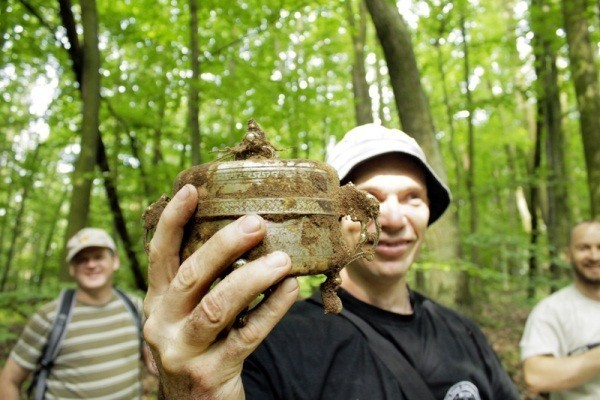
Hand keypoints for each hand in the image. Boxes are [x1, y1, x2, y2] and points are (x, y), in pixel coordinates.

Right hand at [143, 184, 298, 399]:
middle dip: (223, 246)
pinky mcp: (210, 374)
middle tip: (256, 223)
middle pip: (191, 276)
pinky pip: (247, 335)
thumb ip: (202, 284)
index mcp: (157, 304)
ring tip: (283, 260)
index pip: (159, 255)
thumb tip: (243, 237)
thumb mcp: (187, 316)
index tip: (191, 190)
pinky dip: (271, 309)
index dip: (172, 221)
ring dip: (253, 278)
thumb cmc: (198, 349)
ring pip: (217, 306)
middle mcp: (162, 325)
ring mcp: (183, 352)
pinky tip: (290, 291)